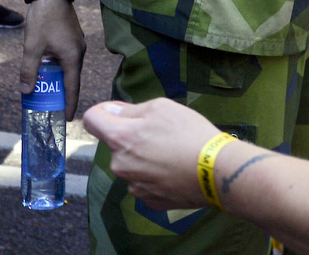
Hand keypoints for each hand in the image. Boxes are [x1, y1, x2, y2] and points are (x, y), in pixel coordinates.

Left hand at [21, 0, 85, 118]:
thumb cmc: (43, 19)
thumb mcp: (32, 47)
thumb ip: (29, 70)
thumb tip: (26, 91)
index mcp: (72, 57)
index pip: (73, 87)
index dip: (69, 104)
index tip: (67, 118)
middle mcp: (79, 51)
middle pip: (72, 78)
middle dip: (64, 93)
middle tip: (55, 107)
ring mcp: (77, 43)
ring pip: (70, 67)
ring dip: (61, 79)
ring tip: (50, 90)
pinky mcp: (73, 36)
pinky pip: (68, 58)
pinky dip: (60, 67)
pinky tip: (48, 69)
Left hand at [83, 98, 223, 209]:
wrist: (217, 172)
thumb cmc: (189, 133)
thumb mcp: (161, 107)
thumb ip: (130, 110)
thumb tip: (112, 112)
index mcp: (119, 138)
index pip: (91, 119)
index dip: (103, 111)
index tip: (119, 111)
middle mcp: (120, 165)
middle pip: (116, 144)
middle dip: (131, 136)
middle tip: (160, 133)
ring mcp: (134, 186)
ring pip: (131, 165)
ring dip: (144, 157)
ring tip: (172, 154)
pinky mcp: (149, 201)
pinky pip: (145, 183)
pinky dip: (155, 176)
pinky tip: (175, 171)